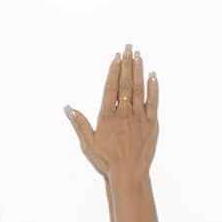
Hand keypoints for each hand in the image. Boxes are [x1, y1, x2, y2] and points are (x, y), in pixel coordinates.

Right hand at [64, 43, 158, 181]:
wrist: (129, 174)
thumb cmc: (107, 161)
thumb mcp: (88, 144)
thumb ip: (79, 124)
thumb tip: (68, 108)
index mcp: (107, 117)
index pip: (111, 88)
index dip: (113, 71)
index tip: (116, 57)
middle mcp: (123, 113)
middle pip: (125, 83)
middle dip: (127, 63)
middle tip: (128, 47)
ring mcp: (139, 118)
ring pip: (139, 89)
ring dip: (139, 70)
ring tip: (138, 55)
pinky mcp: (152, 124)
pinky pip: (153, 102)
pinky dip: (153, 88)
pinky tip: (152, 75)